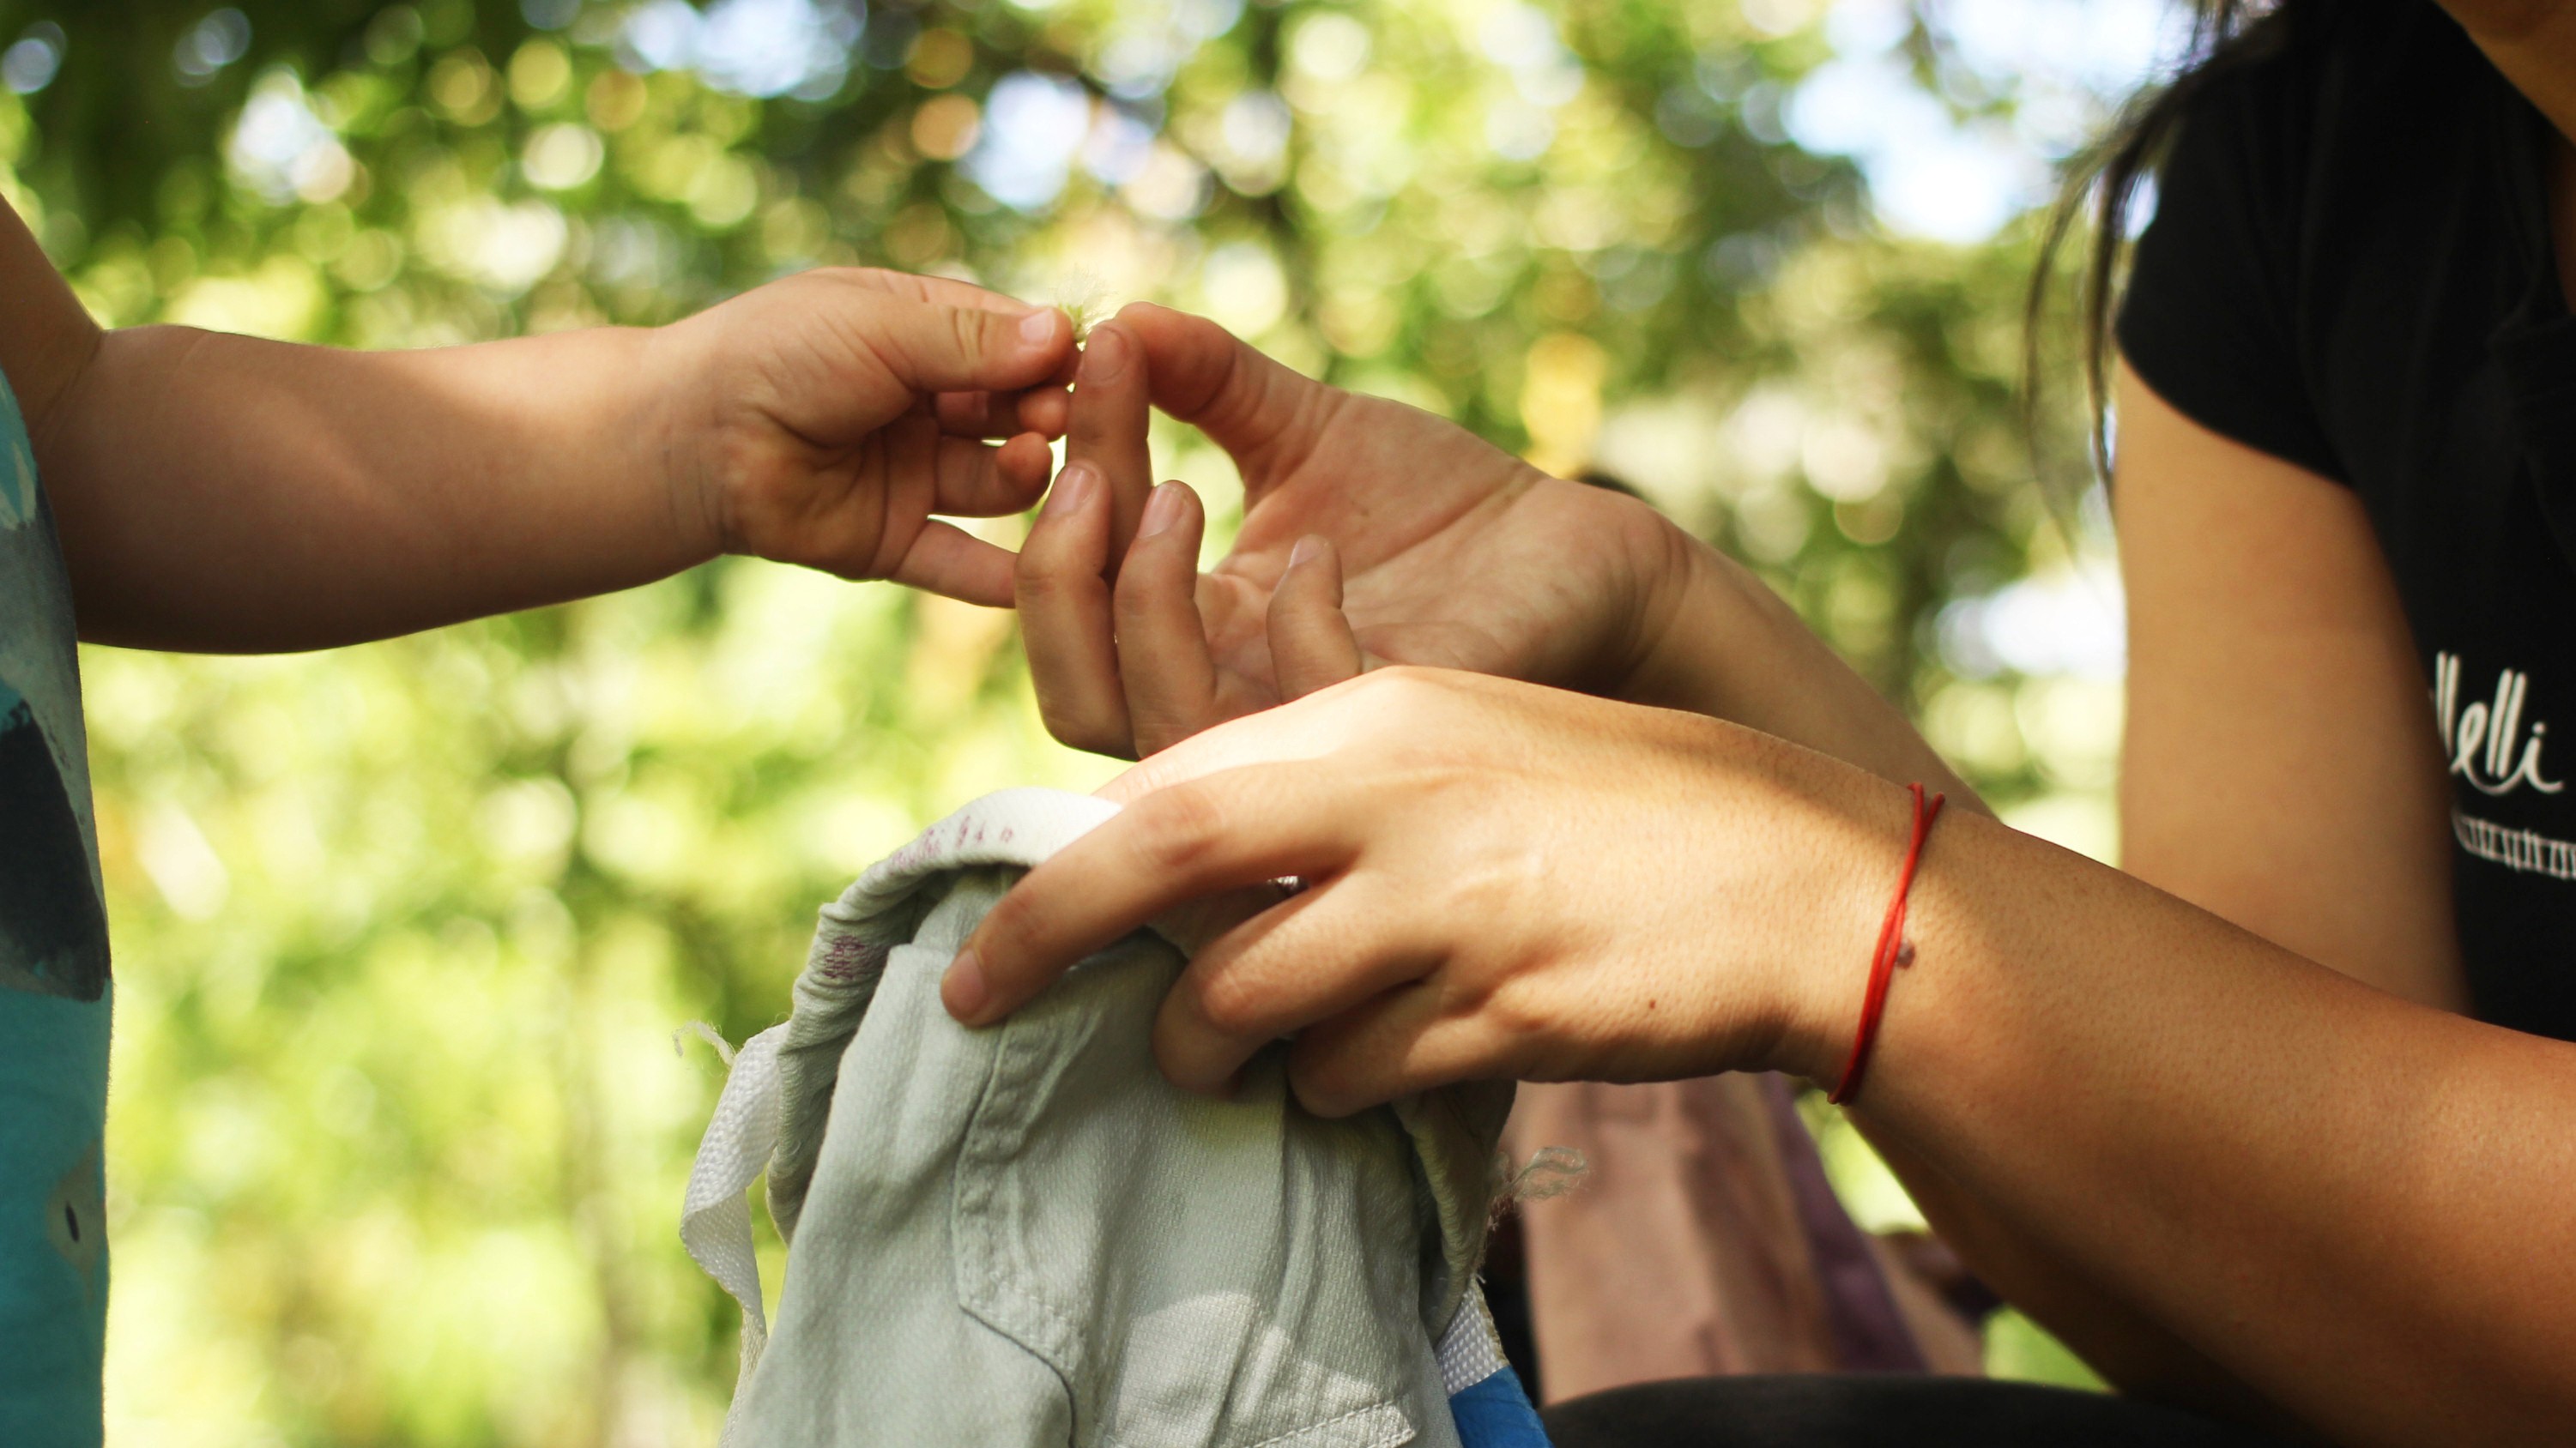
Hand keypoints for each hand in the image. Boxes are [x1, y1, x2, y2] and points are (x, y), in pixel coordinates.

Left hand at [652, 268, 1077, 604]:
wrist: (690, 437)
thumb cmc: (776, 354)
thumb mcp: (879, 328)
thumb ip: (971, 340)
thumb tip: (1066, 334)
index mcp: (923, 336)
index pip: (1016, 345)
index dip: (1052, 358)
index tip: (1087, 368)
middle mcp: (927, 406)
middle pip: (1018, 415)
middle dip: (1044, 416)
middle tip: (1050, 419)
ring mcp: (913, 476)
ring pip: (999, 485)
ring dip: (1023, 477)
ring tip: (1022, 465)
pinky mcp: (892, 543)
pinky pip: (959, 565)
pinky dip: (999, 577)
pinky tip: (1040, 576)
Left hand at [940, 667, 1912, 1114]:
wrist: (1792, 875)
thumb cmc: (1612, 797)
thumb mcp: (1460, 731)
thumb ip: (1318, 758)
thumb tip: (1172, 808)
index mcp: (1373, 717)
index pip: (1164, 788)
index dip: (1056, 875)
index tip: (990, 941)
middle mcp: (1394, 801)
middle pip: (1164, 873)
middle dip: (1052, 945)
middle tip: (981, 1003)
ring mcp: (1450, 911)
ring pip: (1251, 1003)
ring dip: (1210, 1048)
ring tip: (1215, 1058)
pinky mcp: (1501, 1013)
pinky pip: (1355, 1073)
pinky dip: (1333, 1084)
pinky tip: (1369, 1063)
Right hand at [1013, 303, 1705, 756]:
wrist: (1563, 542)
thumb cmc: (1434, 497)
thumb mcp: (1302, 424)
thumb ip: (1206, 379)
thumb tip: (1116, 318)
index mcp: (1191, 629)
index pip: (1072, 599)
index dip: (1062, 492)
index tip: (1094, 364)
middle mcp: (1229, 697)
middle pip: (1074, 701)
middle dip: (1060, 585)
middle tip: (1105, 474)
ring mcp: (1304, 729)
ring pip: (1160, 732)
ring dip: (1145, 609)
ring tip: (1183, 491)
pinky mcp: (1389, 736)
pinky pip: (1297, 716)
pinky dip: (1295, 626)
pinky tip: (1326, 552)